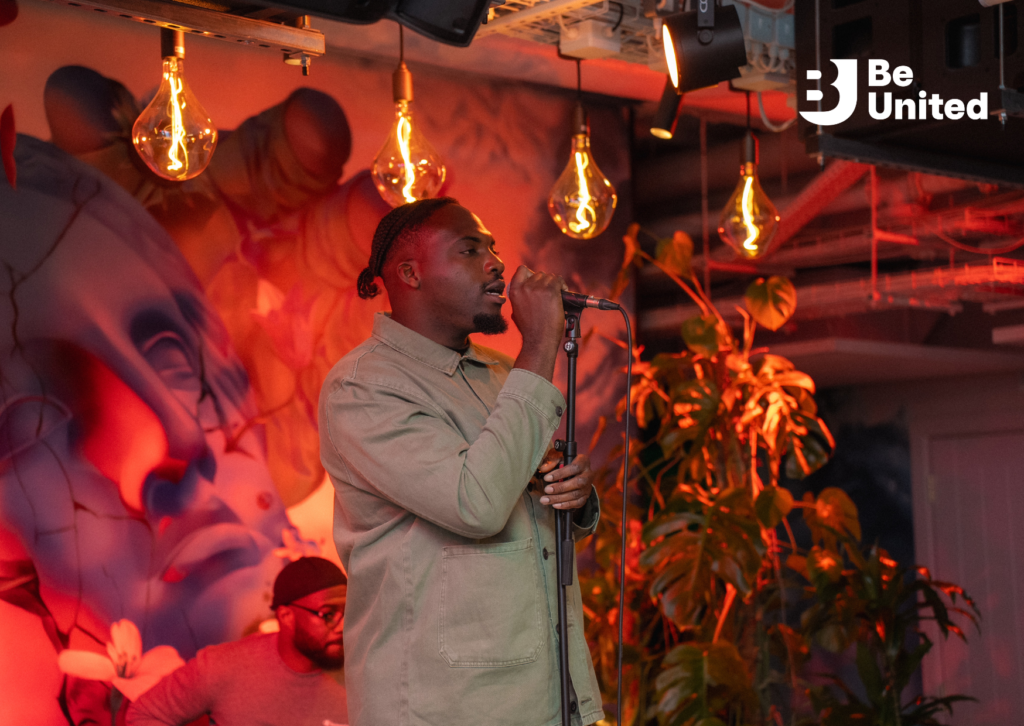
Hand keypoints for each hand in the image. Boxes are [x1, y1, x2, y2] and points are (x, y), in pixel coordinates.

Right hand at [509, 265, 565, 380]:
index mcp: (514, 291)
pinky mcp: (550, 291)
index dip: (532, 274)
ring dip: (555, 284)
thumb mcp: (517, 311)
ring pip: (550, 277)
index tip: (538, 282)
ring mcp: (537, 288)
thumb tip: (528, 290)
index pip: (522, 270)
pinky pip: (558, 281)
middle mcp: (524, 287)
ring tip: (557, 296)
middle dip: (546, 282)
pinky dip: (563, 285)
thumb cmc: (530, 329)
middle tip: (550, 294)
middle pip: (539, 274)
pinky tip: (564, 293)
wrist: (539, 340)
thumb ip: (521, 297)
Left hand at [536, 450, 593, 509]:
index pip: (574, 467)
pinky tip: (555, 505)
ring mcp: (588, 487)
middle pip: (577, 482)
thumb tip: (543, 469)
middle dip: (560, 488)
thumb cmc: (566, 464)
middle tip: (546, 490)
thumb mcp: (559, 458)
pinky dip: (565, 505)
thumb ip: (551, 462)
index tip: (546, 478)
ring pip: (576, 495)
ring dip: (559, 498)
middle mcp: (588, 474)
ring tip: (545, 500)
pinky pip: (577, 503)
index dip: (560, 473)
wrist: (576, 472)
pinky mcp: (586, 496)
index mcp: (583, 462)